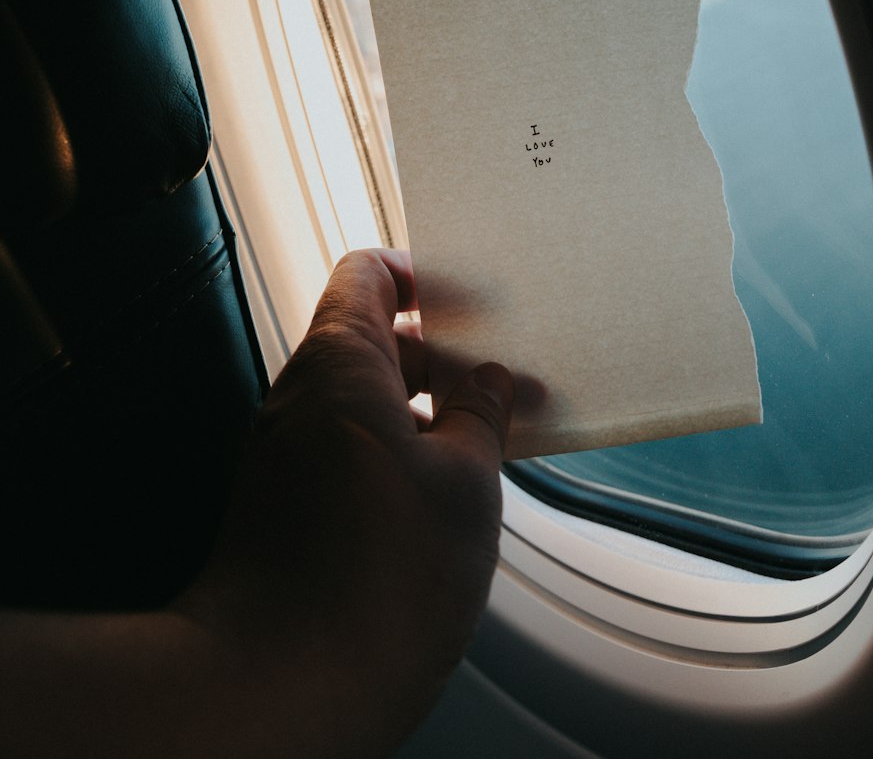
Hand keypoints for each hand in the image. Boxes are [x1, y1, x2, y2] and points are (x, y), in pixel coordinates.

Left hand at [177, 248, 513, 756]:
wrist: (275, 691)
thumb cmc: (372, 583)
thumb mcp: (464, 484)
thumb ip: (481, 418)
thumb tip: (490, 383)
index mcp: (338, 364)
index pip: (366, 274)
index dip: (420, 275)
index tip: (471, 300)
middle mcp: (299, 399)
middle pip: (370, 341)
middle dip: (440, 358)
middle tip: (504, 383)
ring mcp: (285, 456)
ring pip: (362, 404)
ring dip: (424, 414)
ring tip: (489, 444)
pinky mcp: (283, 510)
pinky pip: (345, 453)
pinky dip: (395, 458)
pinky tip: (444, 497)